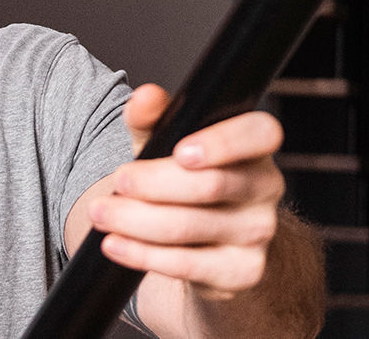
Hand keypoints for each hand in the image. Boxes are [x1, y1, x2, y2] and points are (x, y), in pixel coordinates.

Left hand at [84, 84, 287, 300]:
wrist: (209, 247)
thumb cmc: (188, 184)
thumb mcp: (168, 146)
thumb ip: (155, 118)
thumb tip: (145, 97)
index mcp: (255, 147)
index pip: (260, 134)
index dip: (224, 142)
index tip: (180, 151)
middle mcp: (267, 187)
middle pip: (211, 184)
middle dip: (153, 183)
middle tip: (118, 181)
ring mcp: (259, 232)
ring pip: (190, 226)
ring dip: (136, 220)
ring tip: (102, 213)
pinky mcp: (243, 272)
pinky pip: (186, 264)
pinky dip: (142, 254)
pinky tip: (115, 244)